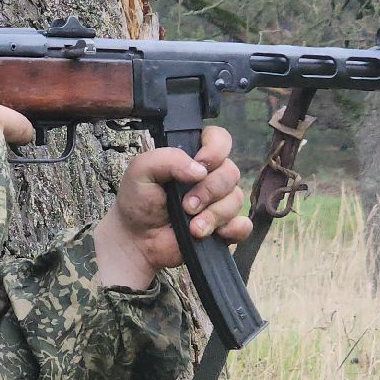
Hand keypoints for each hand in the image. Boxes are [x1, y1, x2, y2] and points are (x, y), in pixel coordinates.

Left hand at [94, 125, 251, 289]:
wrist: (136, 240)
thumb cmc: (138, 202)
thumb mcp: (141, 170)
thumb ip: (167, 158)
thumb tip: (200, 169)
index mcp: (193, 158)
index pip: (220, 139)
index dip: (216, 150)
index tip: (200, 165)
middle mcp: (210, 177)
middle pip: (231, 172)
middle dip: (208, 191)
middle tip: (185, 206)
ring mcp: (219, 203)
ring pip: (236, 199)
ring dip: (213, 215)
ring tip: (192, 227)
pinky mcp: (224, 228)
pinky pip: (243, 225)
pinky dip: (233, 229)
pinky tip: (215, 234)